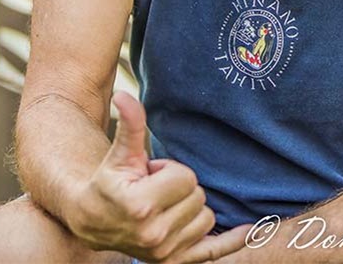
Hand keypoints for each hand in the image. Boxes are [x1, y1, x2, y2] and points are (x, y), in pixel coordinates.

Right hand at [66, 91, 247, 262]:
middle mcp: (155, 234)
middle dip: (179, 188)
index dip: (170, 171)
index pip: (185, 178)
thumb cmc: (109, 183)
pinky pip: (214, 252)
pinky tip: (250, 230)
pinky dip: (232, 241)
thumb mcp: (120, 154)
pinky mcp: (174, 262)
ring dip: (190, 208)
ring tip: (163, 206)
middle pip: (198, 198)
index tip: (151, 175)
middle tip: (155, 189)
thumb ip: (131, 125)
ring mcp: (166, 252)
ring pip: (206, 219)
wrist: (91, 221)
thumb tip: (124, 95)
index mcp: (142, 205)